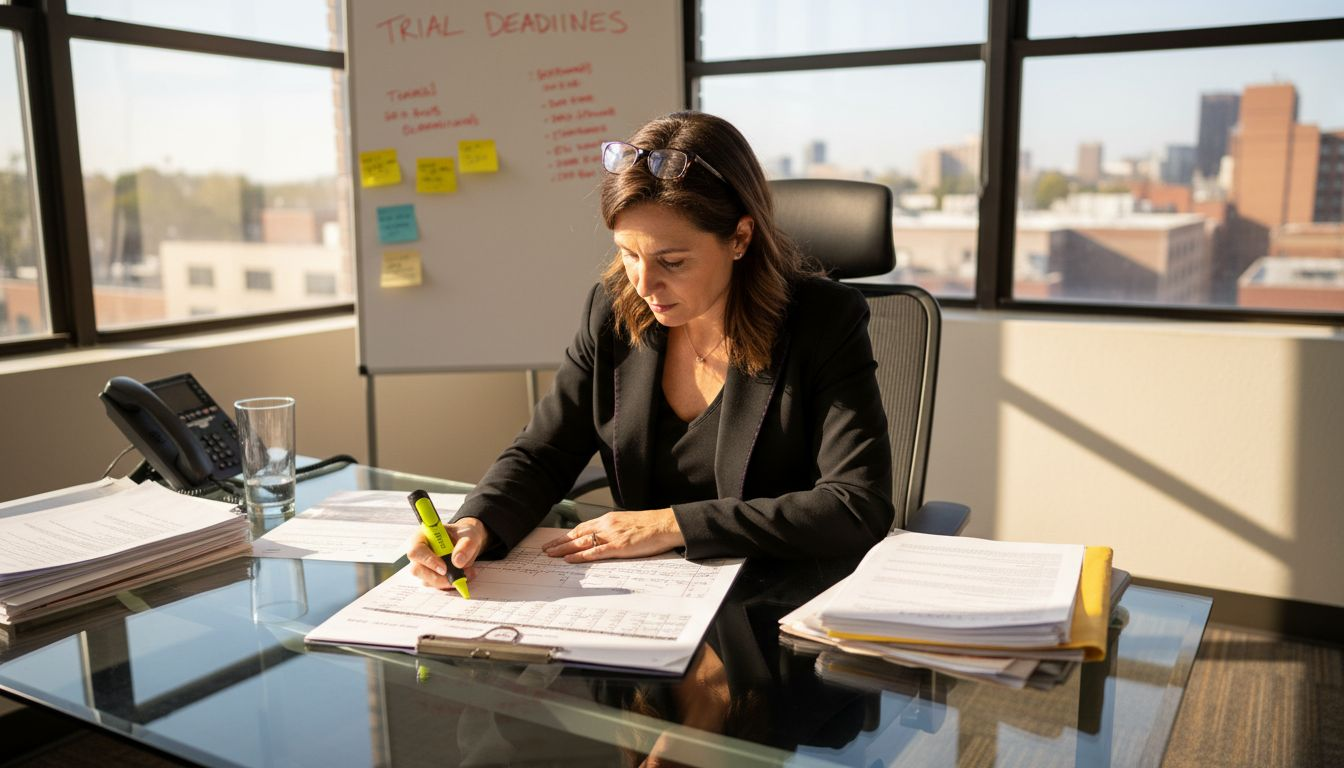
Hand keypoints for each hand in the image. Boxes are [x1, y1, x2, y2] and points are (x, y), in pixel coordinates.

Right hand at [407, 516, 487, 590]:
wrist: (467, 542)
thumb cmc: (463, 535)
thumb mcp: (469, 535)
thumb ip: (466, 545)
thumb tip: (457, 562)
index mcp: (422, 537)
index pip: (416, 551)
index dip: (428, 561)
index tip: (444, 569)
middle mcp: (419, 552)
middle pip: (417, 570)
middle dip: (438, 577)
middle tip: (457, 578)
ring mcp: (422, 566)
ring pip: (426, 580)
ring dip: (446, 582)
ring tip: (466, 573)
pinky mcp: (429, 576)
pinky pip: (435, 585)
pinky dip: (449, 584)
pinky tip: (462, 576)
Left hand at [541, 509, 683, 561]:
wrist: (666, 524)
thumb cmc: (651, 525)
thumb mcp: (628, 523)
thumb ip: (615, 529)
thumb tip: (605, 538)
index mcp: (609, 519)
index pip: (583, 527)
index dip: (567, 535)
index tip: (556, 541)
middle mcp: (607, 525)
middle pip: (577, 534)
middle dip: (559, 542)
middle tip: (545, 549)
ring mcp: (612, 535)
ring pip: (581, 542)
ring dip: (564, 549)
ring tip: (550, 555)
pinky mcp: (618, 547)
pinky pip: (595, 552)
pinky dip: (580, 556)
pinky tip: (569, 559)